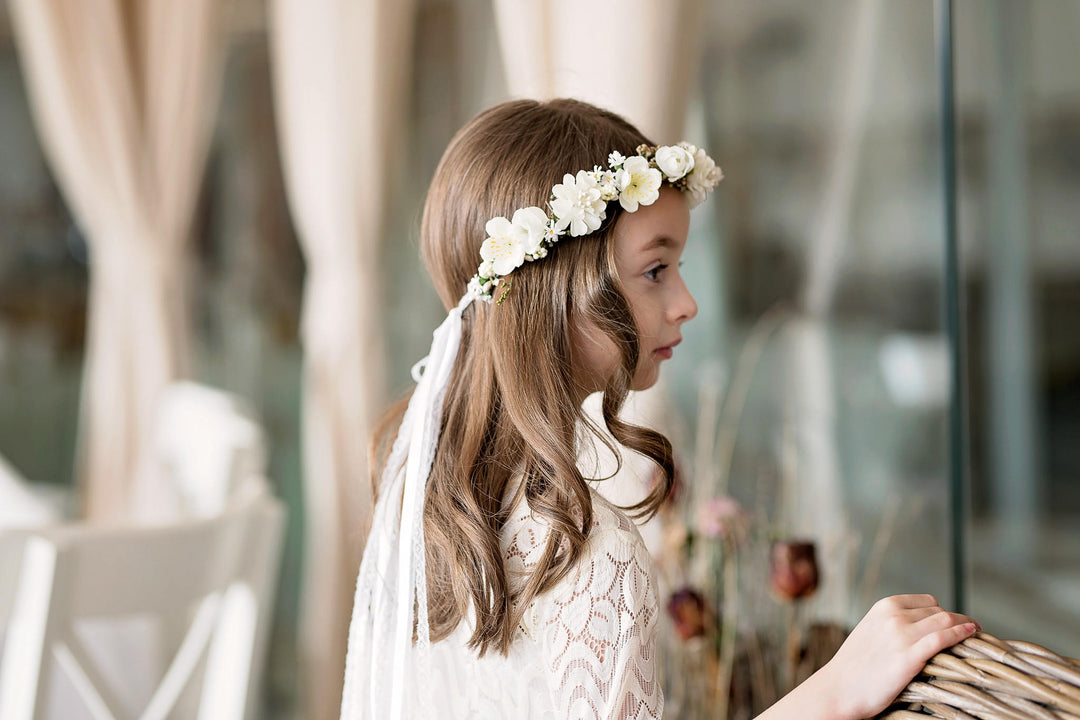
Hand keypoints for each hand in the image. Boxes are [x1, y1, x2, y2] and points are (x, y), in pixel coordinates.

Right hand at [815, 594, 978, 719]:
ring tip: (977, 633)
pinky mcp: (909, 656)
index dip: (943, 613)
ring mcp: (902, 634)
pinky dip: (961, 634)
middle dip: (958, 620)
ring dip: (966, 626)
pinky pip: (943, 638)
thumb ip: (891, 624)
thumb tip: (918, 628)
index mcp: (883, 606)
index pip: (927, 601)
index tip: (954, 623)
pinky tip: (972, 634)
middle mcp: (894, 615)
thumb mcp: (870, 631)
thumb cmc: (853, 667)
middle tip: (971, 631)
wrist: (838, 689)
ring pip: (946, 621)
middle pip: (939, 611)